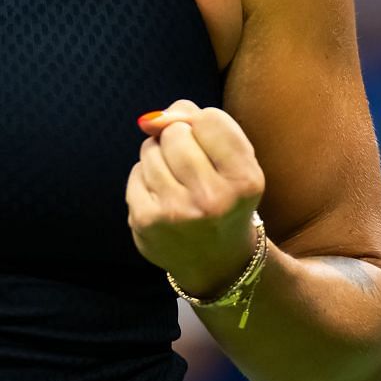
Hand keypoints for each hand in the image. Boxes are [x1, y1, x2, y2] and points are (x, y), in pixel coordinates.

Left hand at [128, 99, 266, 297]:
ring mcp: (177, 212)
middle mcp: (213, 199)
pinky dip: (145, 177)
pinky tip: (163, 197)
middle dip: (179, 139)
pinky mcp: (146, 220)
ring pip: (151, 148)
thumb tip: (149, 120)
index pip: (209, 119)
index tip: (213, 148)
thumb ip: (200, 122)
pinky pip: (135, 172)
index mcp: (245, 180)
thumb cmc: (226, 195)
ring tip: (179, 182)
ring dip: (160, 156)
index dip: (205, 126)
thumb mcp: (235, 159)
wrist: (218, 261)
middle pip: (176, 132)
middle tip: (193, 167)